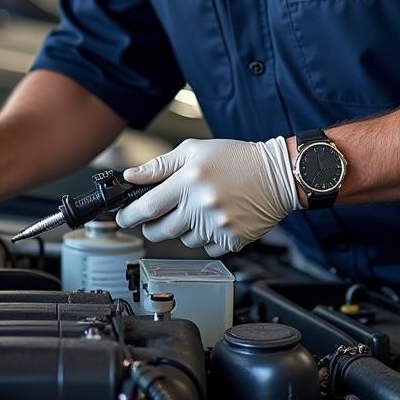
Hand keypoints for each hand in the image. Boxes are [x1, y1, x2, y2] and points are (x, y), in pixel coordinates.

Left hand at [115, 136, 297, 257]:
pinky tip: (215, 219)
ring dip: (183, 230)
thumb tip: (131, 176)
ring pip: (183, 241)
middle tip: (157, 216)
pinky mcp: (232, 241)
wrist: (276, 175)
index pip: (147, 207)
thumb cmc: (235, 159)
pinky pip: (206, 248)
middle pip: (160, 231)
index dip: (129, 216)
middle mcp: (200, 206)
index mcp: (188, 181)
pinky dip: (206, 238)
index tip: (122, 218)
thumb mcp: (194, 150)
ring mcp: (217, 226)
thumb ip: (159, 166)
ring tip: (198, 209)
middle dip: (151, 226)